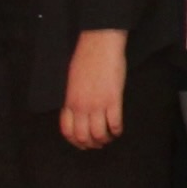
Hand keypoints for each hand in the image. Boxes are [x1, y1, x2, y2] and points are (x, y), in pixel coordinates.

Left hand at [60, 28, 125, 149]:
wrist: (99, 43)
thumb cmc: (85, 58)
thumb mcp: (72, 81)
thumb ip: (73, 98)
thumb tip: (77, 112)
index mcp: (69, 102)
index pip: (68, 131)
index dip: (76, 142)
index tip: (83, 144)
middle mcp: (81, 107)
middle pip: (83, 136)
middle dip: (92, 144)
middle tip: (99, 143)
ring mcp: (97, 104)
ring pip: (99, 134)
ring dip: (105, 139)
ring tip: (110, 137)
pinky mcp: (113, 100)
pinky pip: (115, 124)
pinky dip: (117, 131)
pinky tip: (119, 129)